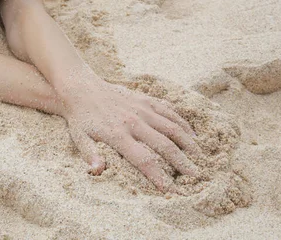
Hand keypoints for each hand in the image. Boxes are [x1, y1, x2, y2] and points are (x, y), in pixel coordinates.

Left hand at [60, 78, 201, 191]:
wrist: (82, 88)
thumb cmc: (81, 118)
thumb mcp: (80, 138)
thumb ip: (90, 155)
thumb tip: (97, 170)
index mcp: (118, 135)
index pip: (144, 160)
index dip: (159, 176)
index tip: (171, 191)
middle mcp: (134, 121)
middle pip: (165, 145)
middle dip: (182, 163)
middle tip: (196, 177)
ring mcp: (142, 108)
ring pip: (172, 126)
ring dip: (188, 143)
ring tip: (200, 157)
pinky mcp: (145, 99)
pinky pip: (169, 111)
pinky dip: (182, 123)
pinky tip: (192, 134)